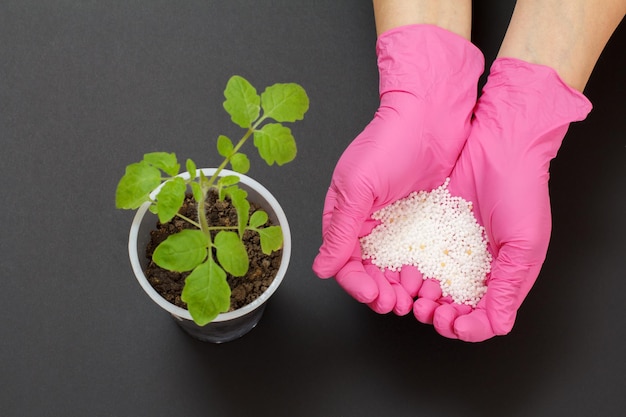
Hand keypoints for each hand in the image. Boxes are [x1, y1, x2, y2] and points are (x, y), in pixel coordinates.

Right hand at [312, 24, 482, 313]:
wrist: (431, 116)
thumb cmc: (388, 141)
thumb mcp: (357, 185)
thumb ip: (340, 229)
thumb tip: (322, 268)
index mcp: (345, 218)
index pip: (344, 263)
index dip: (356, 285)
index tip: (373, 295)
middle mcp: (368, 227)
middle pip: (370, 274)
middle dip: (382, 294)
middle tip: (399, 303)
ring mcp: (398, 228)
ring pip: (394, 272)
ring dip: (402, 290)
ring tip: (417, 297)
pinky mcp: (423, 225)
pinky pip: (419, 259)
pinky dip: (422, 275)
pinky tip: (431, 282)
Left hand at [413, 58, 591, 340]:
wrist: (499, 145)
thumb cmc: (522, 190)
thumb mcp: (524, 243)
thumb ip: (508, 286)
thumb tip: (497, 325)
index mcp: (502, 276)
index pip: (483, 318)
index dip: (467, 328)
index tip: (454, 324)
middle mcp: (475, 266)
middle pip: (453, 307)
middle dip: (439, 315)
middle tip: (429, 310)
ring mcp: (451, 249)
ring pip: (431, 287)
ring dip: (421, 296)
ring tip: (416, 293)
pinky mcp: (431, 230)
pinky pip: (416, 258)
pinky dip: (411, 271)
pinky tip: (405, 272)